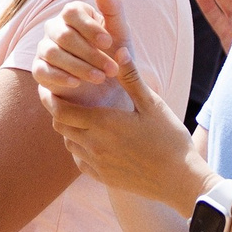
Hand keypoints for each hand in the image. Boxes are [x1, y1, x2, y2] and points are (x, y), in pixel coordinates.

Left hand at [30, 0, 206, 213]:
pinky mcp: (103, 178)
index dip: (52, 98)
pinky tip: (94, 141)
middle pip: (60, 126)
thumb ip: (131, 78)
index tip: (52, 88)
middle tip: (66, 99)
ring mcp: (97, 164)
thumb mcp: (152, 104)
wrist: (179, 180)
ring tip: (83, 118)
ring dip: (71, 130)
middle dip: (60, 111)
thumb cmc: (169, 139)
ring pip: (68, 143)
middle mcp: (94, 145)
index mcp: (104, 123)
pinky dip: (80, 149)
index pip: (61, 110)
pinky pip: (79, 161)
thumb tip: (119, 50)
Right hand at [33, 0, 131, 95]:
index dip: (89, 27)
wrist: (107, 87)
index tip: (108, 43)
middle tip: (112, 69)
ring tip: (100, 78)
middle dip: (90, 53)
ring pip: (52, 52)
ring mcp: (44, 48)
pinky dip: (59, 77)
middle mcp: (55, 27)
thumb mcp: (120, 34)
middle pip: (63, 34)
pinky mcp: (40, 70)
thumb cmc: (114, 55)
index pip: (72, 12)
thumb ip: (114, 10)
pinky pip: (42, 70)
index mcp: (74, 14)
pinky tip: (77, 83)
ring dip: (78, 66)